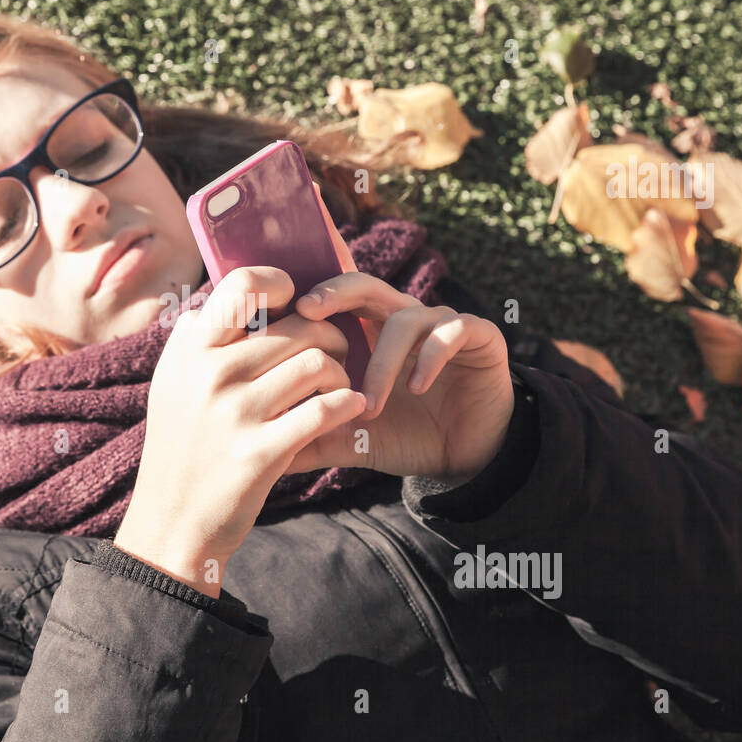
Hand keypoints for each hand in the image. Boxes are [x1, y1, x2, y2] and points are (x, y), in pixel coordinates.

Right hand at [116, 265, 366, 595]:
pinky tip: (352, 410)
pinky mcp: (261, 452)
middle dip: (331, 337)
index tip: (298, 305)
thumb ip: (200, 340)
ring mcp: (235, 413)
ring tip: (342, 387)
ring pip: (318, 362)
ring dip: (342, 373)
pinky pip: (325, 410)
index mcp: (190, 349)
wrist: (172, 522)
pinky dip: (348, 405)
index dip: (282, 285)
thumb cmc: (182, 448)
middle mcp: (210, 373)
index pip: (243, 285)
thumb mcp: (174, 385)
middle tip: (338, 354)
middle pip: (298, 327)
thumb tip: (239, 293)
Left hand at [283, 270, 513, 483]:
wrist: (468, 455)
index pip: (336, 299)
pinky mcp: (479, 337)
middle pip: (366, 285)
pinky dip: (431, 356)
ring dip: (383, 362)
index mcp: (370, 332)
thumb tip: (261, 452)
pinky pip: (453, 331)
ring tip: (370, 404)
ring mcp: (443, 324)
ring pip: (406, 319)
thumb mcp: (352, 439)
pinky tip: (415, 387)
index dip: (308, 300)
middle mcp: (405, 318)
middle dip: (335, 292)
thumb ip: (312, 438)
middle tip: (308, 311)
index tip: (276, 318)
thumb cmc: (406, 437)